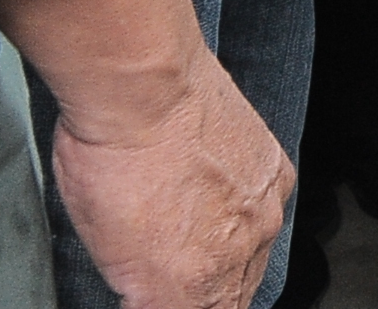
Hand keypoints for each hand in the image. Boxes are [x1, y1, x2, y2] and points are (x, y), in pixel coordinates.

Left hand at [48, 42, 294, 308]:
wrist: (145, 90)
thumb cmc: (106, 159)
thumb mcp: (100, 248)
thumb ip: (136, 282)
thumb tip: (147, 287)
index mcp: (182, 290)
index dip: (169, 301)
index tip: (152, 291)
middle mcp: (232, 261)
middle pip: (227, 304)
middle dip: (199, 295)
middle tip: (172, 274)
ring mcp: (262, 218)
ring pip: (252, 265)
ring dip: (226, 261)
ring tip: (195, 240)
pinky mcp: (277, 177)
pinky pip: (269, 214)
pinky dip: (247, 215)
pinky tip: (220, 202)